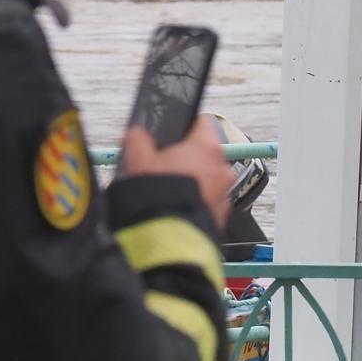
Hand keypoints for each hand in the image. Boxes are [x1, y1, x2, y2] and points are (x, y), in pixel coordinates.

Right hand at [121, 117, 234, 231]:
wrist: (166, 238)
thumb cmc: (157, 196)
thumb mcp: (137, 157)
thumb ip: (138, 137)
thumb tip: (138, 134)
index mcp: (207, 146)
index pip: (199, 122)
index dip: (181, 126)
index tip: (169, 134)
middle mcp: (222, 168)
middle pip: (202, 153)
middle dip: (182, 158)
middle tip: (160, 165)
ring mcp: (224, 194)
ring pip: (206, 179)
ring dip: (189, 181)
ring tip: (164, 190)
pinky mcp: (220, 216)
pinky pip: (206, 201)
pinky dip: (193, 201)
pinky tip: (173, 207)